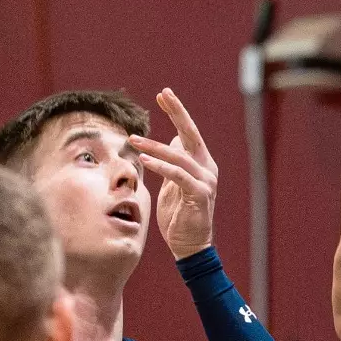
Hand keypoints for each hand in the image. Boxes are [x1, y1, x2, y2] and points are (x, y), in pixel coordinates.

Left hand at [130, 88, 216, 260]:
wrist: (189, 245)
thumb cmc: (178, 215)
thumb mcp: (172, 185)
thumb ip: (172, 164)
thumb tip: (173, 142)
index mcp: (200, 163)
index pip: (188, 132)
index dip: (177, 112)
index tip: (163, 94)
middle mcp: (207, 168)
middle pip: (191, 134)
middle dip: (176, 112)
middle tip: (163, 94)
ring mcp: (206, 181)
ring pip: (179, 156)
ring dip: (154, 147)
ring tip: (133, 139)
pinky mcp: (200, 195)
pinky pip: (178, 176)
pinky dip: (161, 167)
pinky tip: (144, 160)